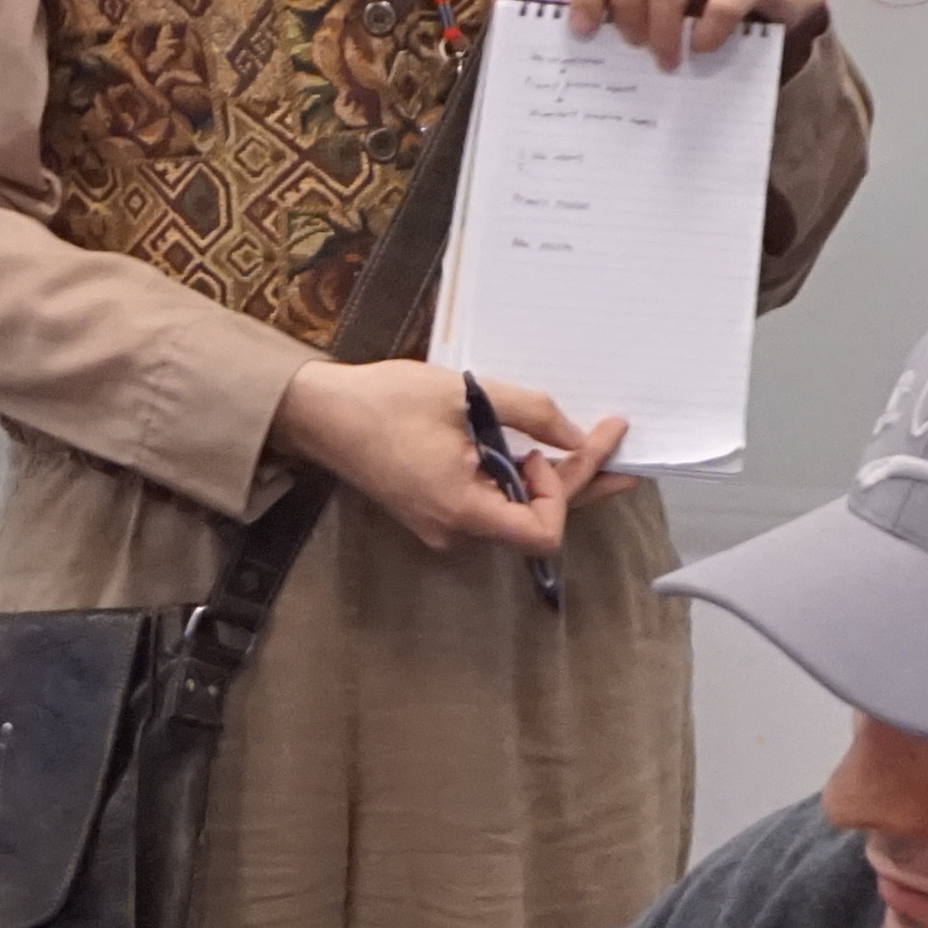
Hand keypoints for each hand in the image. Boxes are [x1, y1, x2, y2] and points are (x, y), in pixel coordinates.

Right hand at [271, 358, 630, 553]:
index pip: (543, 533)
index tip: (573, 442)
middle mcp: (455, 531)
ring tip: (552, 439)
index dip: (568, 489)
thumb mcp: (466, 394)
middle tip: (607, 442)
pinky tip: (521, 448)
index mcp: (463, 509)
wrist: (320, 414)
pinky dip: (513, 479)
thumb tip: (576, 435)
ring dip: (541, 479)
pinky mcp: (434, 514)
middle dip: (574, 481)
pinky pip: (489, 505)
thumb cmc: (383, 402)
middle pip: (535, 522)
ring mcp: (443, 527)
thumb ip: (530, 413)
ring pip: (514, 513)